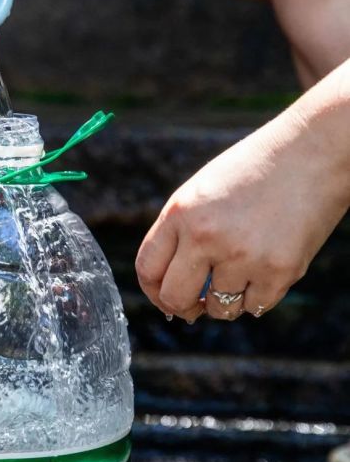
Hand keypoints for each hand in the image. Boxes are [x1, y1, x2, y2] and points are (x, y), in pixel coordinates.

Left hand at [135, 104, 349, 320]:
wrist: (313, 152)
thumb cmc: (253, 173)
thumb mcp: (202, 193)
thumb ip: (180, 235)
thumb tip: (170, 296)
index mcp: (181, 213)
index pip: (147, 269)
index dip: (153, 291)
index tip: (164, 296)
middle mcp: (207, 236)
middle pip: (175, 298)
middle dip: (183, 307)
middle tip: (196, 303)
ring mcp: (243, 256)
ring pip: (219, 309)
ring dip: (225, 301)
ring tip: (239, 274)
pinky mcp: (279, 271)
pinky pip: (254, 307)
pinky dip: (256, 298)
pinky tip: (263, 271)